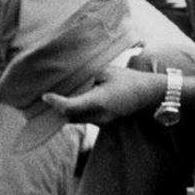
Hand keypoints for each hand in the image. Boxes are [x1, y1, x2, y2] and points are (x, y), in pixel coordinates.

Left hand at [42, 65, 167, 125]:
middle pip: (69, 117)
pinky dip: (76, 111)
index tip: (46, 95)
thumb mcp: (106, 72)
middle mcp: (99, 116)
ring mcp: (102, 121)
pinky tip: (73, 100)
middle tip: (47, 96)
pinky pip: (84, 118)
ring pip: (76, 119)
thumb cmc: (128, 79)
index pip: (70, 108)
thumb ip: (87, 77)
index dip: (56, 103)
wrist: (148, 94)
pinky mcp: (104, 122)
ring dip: (67, 111)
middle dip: (57, 108)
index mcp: (99, 101)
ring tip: (58, 97)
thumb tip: (70, 79)